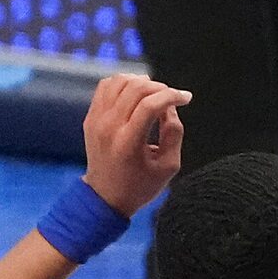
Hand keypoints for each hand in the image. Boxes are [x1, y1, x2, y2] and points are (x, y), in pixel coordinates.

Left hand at [81, 73, 189, 214]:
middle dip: (161, 87)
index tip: (186, 98)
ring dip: (142, 82)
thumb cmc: (140, 185)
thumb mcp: (169, 165)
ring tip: (156, 93)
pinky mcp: (91, 117)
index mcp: (128, 143)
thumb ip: (174, 131)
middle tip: (173, 97)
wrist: (105, 197)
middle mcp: (108, 128)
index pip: (150, 105)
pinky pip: (106, 87)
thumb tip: (170, 106)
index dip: (173, 96)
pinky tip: (137, 93)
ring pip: (119, 81)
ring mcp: (96, 120)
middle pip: (135, 88)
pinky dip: (124, 83)